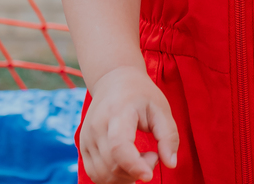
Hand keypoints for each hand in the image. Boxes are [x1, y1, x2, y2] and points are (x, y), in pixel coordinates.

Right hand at [79, 66, 178, 182]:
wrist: (113, 80)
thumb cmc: (140, 94)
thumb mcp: (161, 108)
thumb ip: (168, 136)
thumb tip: (170, 164)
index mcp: (118, 112)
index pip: (119, 146)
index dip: (134, 165)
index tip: (149, 175)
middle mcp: (97, 126)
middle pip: (112, 165)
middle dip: (137, 171)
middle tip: (153, 155)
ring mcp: (86, 137)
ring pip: (102, 175)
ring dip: (125, 177)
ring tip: (140, 158)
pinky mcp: (83, 146)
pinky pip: (95, 174)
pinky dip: (113, 177)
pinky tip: (127, 163)